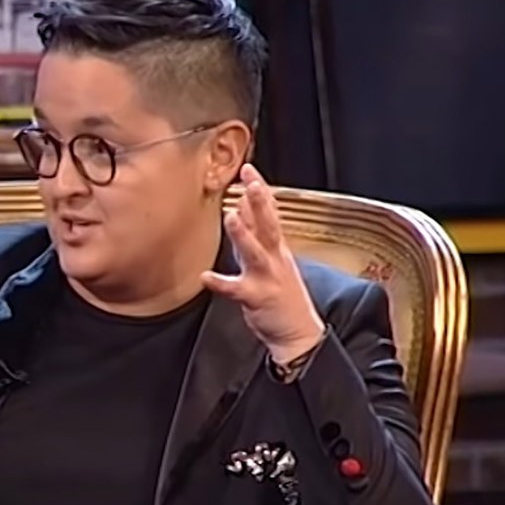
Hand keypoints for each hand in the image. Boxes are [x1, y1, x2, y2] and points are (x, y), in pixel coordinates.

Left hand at [201, 164, 323, 363]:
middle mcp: (274, 259)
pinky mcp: (258, 298)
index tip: (249, 170)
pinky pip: (237, 290)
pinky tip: (206, 277)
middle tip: (249, 180)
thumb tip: (242, 207)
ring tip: (230, 216)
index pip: (269, 214)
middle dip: (260, 202)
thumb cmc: (282, 296)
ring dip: (243, 234)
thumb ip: (254, 235)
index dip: (260, 192)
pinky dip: (221, 283)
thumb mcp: (271, 260)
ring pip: (255, 252)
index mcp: (277, 249)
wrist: (299, 334)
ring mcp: (267, 278)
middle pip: (268, 225)